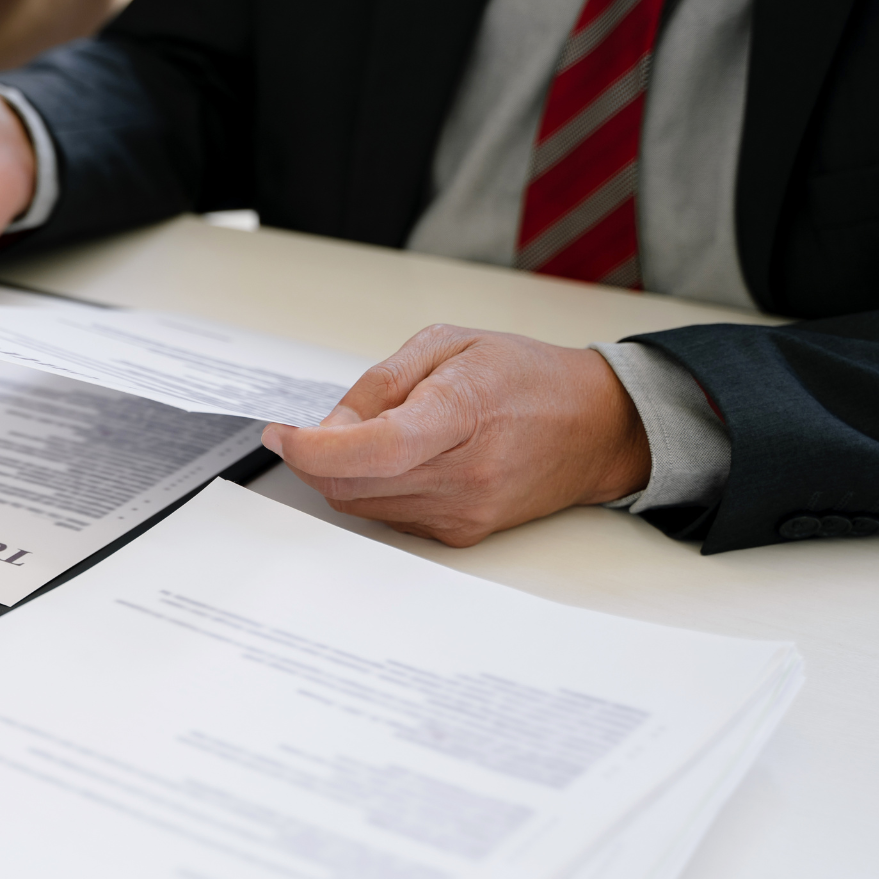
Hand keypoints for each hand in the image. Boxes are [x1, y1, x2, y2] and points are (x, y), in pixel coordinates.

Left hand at [261, 325, 652, 545]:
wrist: (595, 428)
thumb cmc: (526, 377)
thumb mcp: (449, 344)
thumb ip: (380, 383)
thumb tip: (328, 425)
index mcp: (461, 414)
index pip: (373, 450)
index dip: (314, 449)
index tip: (282, 435)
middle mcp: (464, 475)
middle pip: (353, 485)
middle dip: (314, 459)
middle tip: (309, 430)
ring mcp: (463, 512)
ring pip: (362, 505)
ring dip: (341, 475)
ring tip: (368, 436)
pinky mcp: (461, 534)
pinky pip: (388, 516)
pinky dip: (371, 490)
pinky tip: (395, 461)